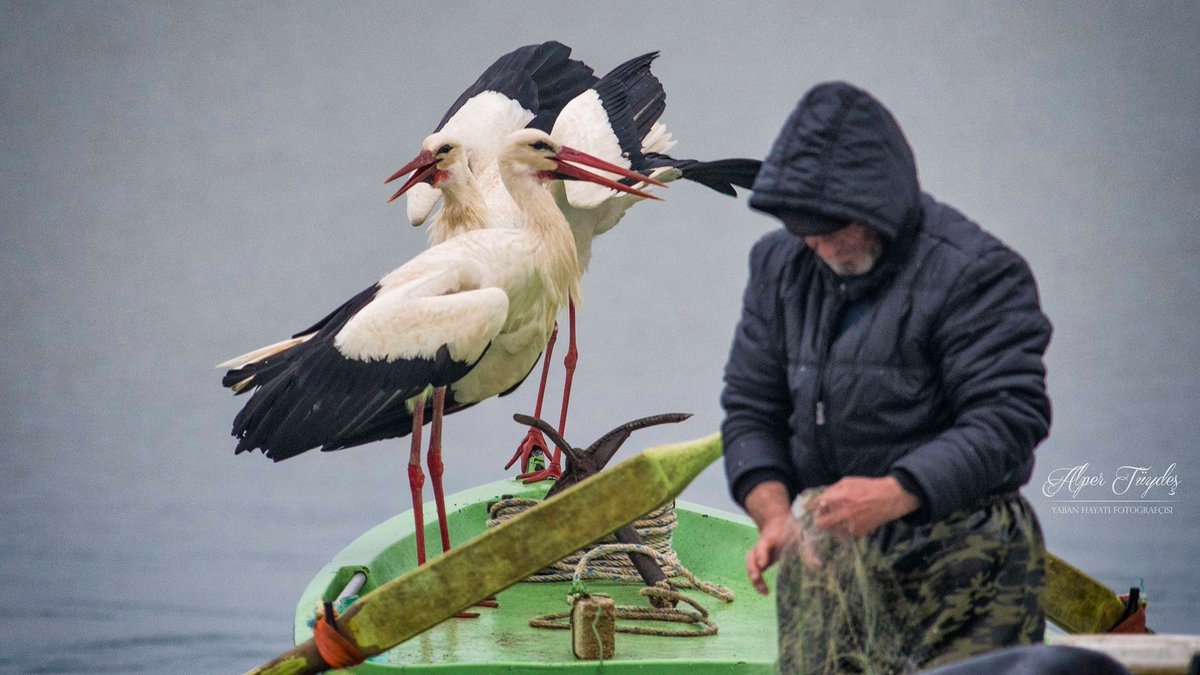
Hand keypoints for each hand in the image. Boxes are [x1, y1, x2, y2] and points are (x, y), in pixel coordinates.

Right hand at [741, 481, 796, 595]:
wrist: (776, 523)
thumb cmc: (789, 530)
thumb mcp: (798, 537)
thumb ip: (806, 551)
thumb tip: (817, 565)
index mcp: (768, 538)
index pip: (762, 546)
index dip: (762, 554)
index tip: (763, 565)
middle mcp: (759, 546)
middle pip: (751, 557)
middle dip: (752, 568)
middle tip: (757, 578)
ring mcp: (757, 554)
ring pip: (750, 565)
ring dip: (754, 578)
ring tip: (764, 592)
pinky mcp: (758, 561)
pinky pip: (753, 570)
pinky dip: (757, 581)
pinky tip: (765, 592)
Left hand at [811, 476, 919, 538]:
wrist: (889, 498)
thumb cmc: (868, 487)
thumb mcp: (848, 481)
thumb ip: (832, 490)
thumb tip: (819, 497)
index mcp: (841, 497)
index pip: (817, 504)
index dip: (812, 506)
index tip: (811, 508)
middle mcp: (845, 512)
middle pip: (821, 523)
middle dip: (817, 521)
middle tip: (818, 518)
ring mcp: (852, 524)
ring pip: (831, 531)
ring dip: (829, 527)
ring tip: (833, 521)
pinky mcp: (859, 532)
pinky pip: (843, 535)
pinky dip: (841, 531)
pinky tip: (844, 524)